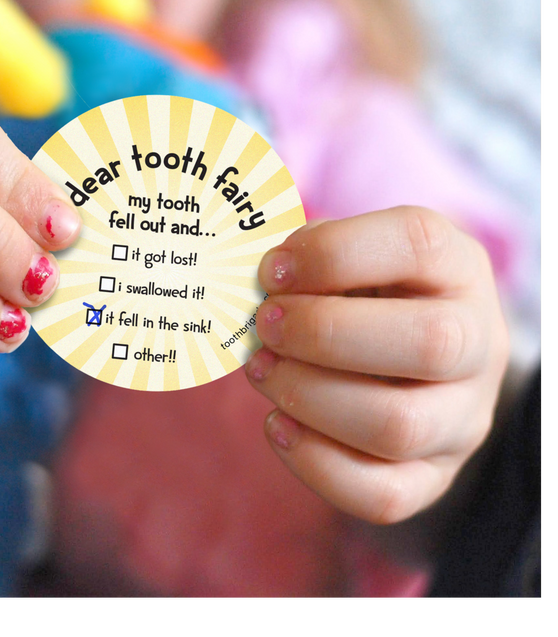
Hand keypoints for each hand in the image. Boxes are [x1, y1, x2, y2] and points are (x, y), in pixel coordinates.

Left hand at [246, 207, 509, 523]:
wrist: (409, 356)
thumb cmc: (364, 291)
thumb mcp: (348, 254)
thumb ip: (310, 254)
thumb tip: (259, 281)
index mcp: (456, 266)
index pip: (417, 244)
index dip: (333, 254)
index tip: (272, 271)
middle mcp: (478, 343)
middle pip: (427, 344)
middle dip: (324, 333)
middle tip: (266, 325)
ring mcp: (463, 418)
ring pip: (399, 427)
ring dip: (309, 397)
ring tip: (262, 370)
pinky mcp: (433, 477)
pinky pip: (383, 494)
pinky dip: (314, 463)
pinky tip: (277, 424)